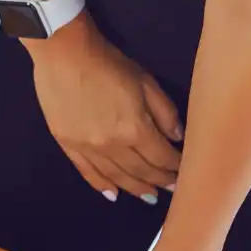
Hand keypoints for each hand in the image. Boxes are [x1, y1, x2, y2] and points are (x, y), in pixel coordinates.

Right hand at [25, 16, 180, 201]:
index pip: (162, 158)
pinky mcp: (68, 145)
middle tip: (173, 189)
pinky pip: (87, 172)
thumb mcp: (145, 81)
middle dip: (160, 181)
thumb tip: (177, 137)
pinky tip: (113, 194)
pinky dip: (102, 185)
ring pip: (116, 176)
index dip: (176, 167)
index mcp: (134, 128)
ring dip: (135, 188)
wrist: (64, 54)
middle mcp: (111, 145)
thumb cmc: (108, 63)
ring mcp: (87, 147)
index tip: (186, 173)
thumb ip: (164, 112)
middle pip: (141, 171)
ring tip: (150, 197)